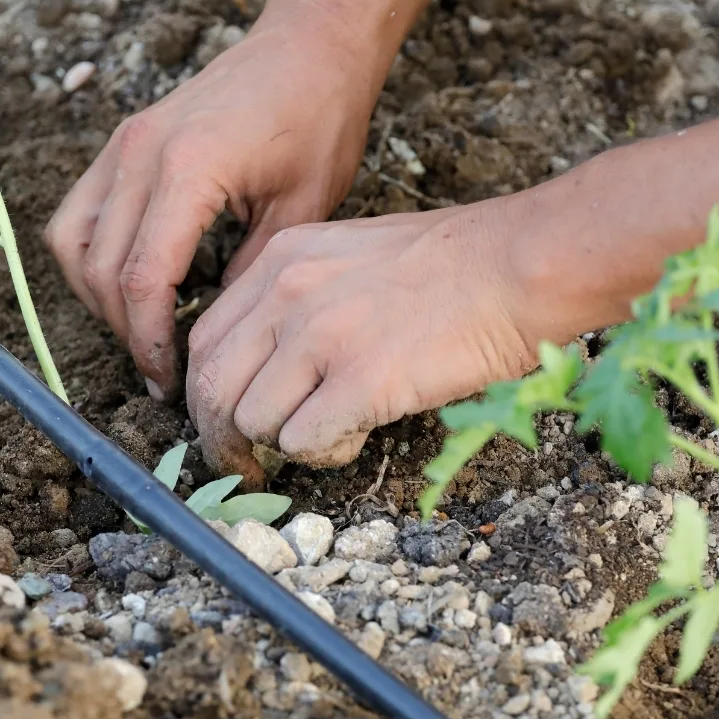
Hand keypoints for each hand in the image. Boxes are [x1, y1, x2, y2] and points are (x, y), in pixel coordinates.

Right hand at [44, 6, 380, 398]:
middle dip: (125, 329)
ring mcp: (123, 143)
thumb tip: (214, 331)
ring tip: (142, 327)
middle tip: (161, 365)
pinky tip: (130, 278)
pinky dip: (90, 255)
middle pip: (100, 268)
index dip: (148, 339)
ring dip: (98, 295)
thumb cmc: (319, 119)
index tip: (169, 377)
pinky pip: (78, 210)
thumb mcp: (304, 208)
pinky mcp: (122, 140)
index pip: (143, 278)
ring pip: (71, 242)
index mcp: (189, 170)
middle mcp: (139, 153)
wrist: (307, 46)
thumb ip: (252, 273)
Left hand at [185, 201, 539, 487]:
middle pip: (211, 386)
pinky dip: (321, 454)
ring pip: (251, 420)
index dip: (205, 395)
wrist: (514, 266)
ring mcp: (321, 336)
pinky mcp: (362, 379)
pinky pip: (302, 441)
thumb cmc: (448, 264)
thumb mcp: (346, 254)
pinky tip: (355, 436)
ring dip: (281, 444)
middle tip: (245, 464)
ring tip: (328, 435)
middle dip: (220, 438)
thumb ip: (294, 299)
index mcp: (280, 261)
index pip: (205, 341)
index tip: (224, 423)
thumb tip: (265, 364)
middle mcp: (288, 295)